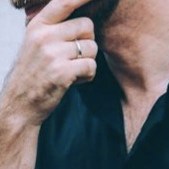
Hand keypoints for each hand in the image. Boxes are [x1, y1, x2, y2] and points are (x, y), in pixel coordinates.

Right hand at [0, 0, 97, 126]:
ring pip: (92, 48)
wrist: (20, 102)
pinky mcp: (62, 71)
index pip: (63, 2)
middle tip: (74, 56)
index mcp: (37, 25)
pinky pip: (91, 66)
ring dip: (88, 61)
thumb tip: (84, 19)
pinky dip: (88, 76)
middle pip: (87, 26)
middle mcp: (43, 35)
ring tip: (71, 70)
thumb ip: (54, 28)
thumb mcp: (36, 43)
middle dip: (88, 42)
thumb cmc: (34, 73)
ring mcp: (52, 53)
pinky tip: (73, 81)